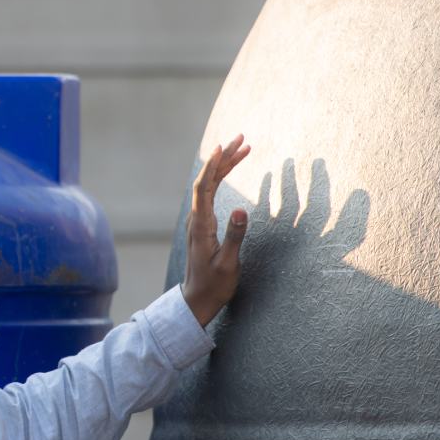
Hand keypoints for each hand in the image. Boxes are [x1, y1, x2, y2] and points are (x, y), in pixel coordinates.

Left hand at [181, 135, 252, 327]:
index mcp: (201, 225)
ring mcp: (199, 221)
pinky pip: (211, 194)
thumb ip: (235, 237)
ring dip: (225, 166)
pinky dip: (222, 179)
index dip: (213, 166)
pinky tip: (229, 171)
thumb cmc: (213, 285)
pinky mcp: (204, 225)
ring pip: (210, 185)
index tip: (223, 147)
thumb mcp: (228, 264)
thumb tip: (242, 209)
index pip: (204, 187)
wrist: (197, 300)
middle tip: (243, 138)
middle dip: (225, 158)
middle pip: (208, 180)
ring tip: (243, 149)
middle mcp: (197, 219)